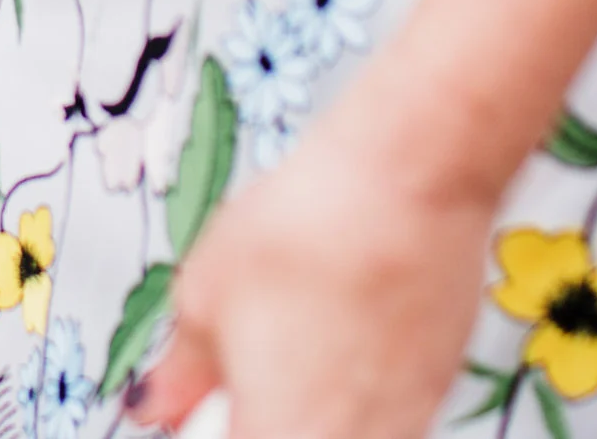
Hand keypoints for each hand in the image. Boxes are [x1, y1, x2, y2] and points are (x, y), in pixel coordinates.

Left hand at [129, 93, 496, 438]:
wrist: (408, 184)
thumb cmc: (309, 230)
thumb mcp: (203, 295)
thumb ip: (180, 370)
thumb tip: (160, 399)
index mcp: (280, 437)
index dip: (206, 418)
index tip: (197, 396)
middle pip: (285, 434)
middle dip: (255, 407)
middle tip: (234, 366)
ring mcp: (403, 424)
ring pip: (333, 427)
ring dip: (304, 397)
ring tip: (289, 332)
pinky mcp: (436, 389)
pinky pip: (378, 409)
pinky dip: (348, 381)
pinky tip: (334, 324)